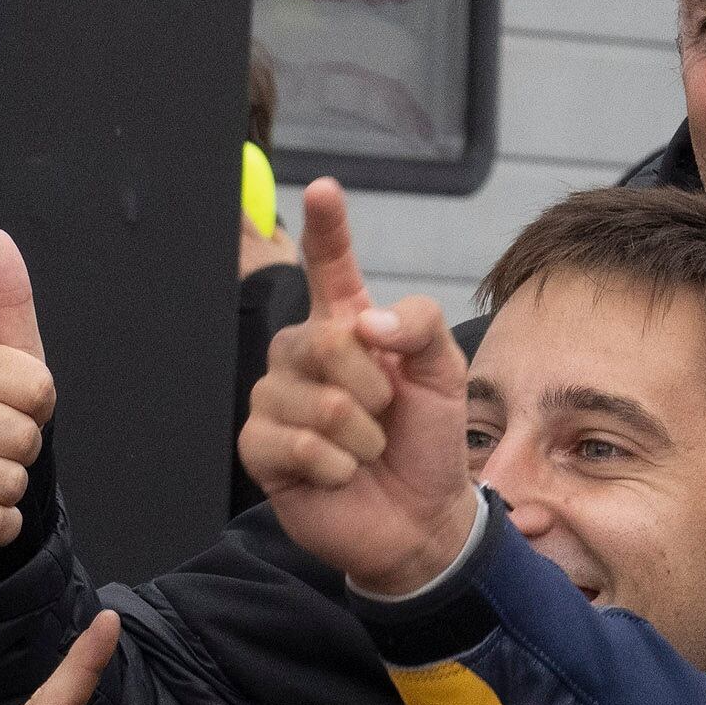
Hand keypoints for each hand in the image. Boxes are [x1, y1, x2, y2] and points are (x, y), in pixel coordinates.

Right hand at [237, 179, 477, 592]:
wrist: (422, 516)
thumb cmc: (428, 441)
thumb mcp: (446, 376)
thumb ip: (421, 327)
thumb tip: (367, 322)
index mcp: (347, 327)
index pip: (328, 266)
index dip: (326, 228)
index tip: (324, 188)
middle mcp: (303, 355)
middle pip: (325, 340)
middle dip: (374, 387)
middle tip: (386, 416)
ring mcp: (276, 399)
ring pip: (316, 400)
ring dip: (361, 436)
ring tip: (365, 451)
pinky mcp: (259, 447)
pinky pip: (297, 445)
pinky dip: (336, 467)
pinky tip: (340, 476)